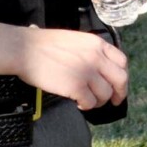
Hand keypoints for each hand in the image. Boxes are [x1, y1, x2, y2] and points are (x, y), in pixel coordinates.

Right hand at [13, 26, 128, 109]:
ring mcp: (87, 72)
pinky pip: (90, 102)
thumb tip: (99, 70)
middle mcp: (96, 57)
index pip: (122, 61)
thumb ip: (90, 52)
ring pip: (105, 94)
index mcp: (96, 44)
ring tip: (88, 102)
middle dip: (118, 93)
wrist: (25, 49)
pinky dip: (86, 106)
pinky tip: (77, 104)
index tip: (118, 85)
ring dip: (98, 101)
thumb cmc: (43, 44)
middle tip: (112, 101)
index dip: (122, 76)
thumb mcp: (75, 40)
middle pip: (120, 79)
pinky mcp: (76, 87)